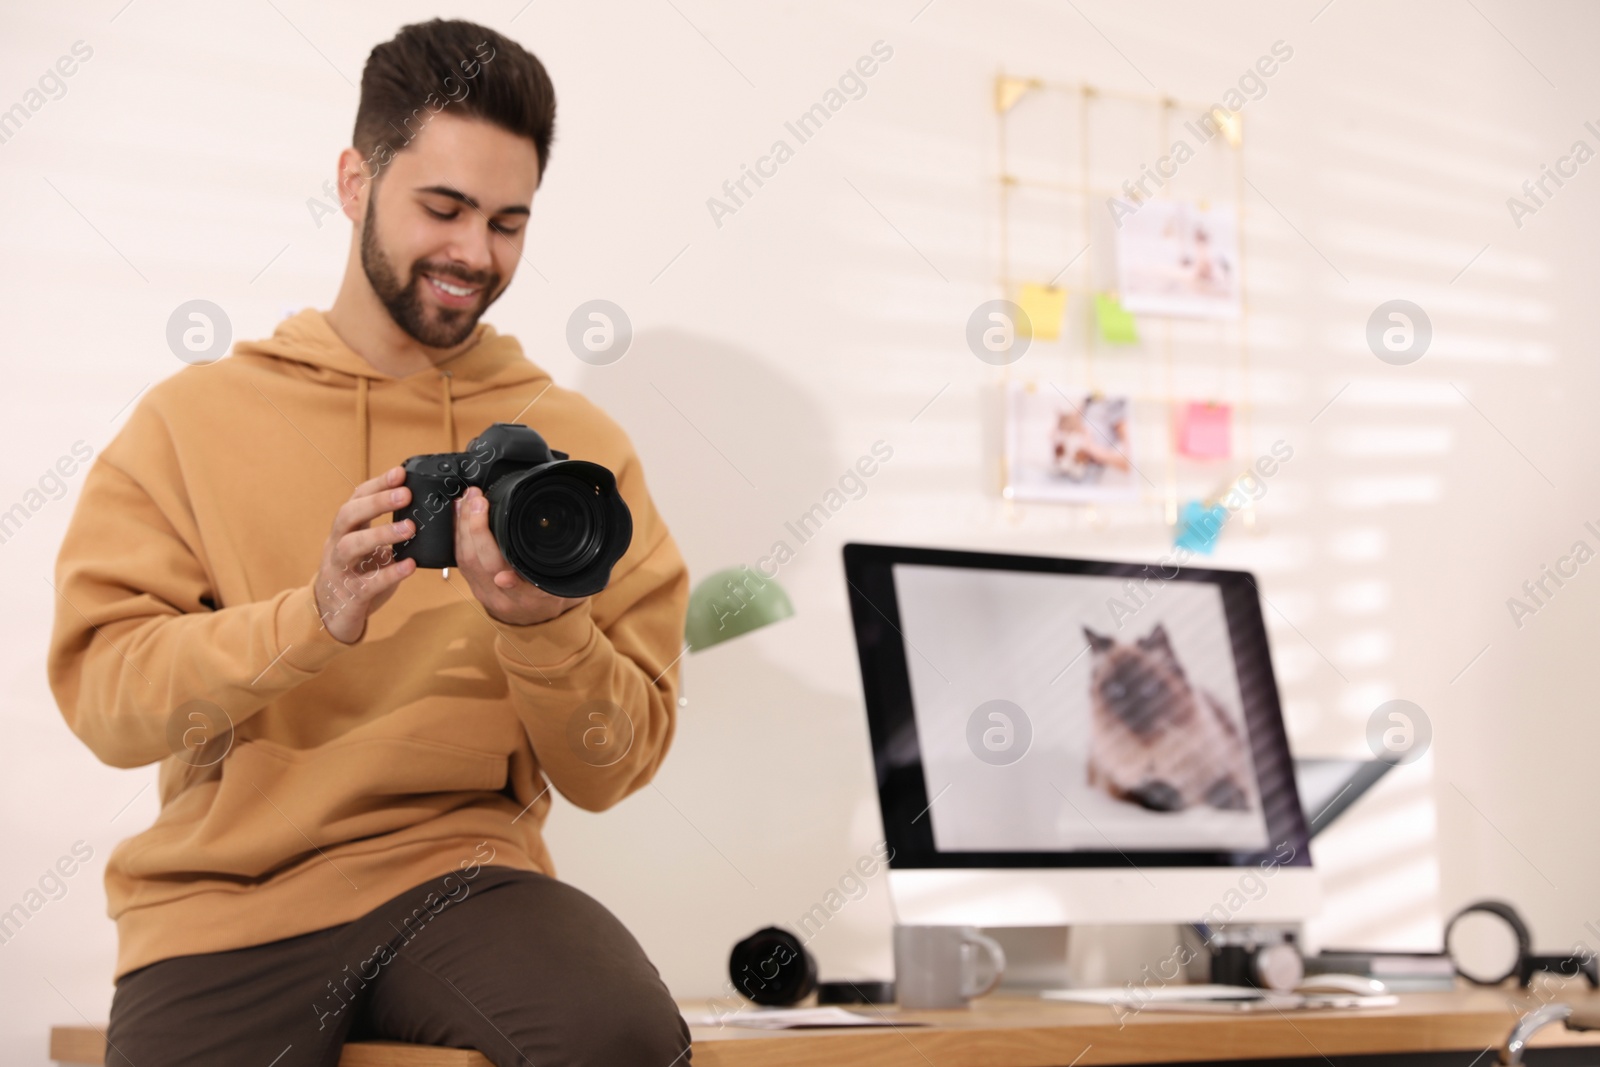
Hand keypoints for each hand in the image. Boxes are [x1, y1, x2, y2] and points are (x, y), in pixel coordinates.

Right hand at [313, 466, 417, 643]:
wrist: (331, 615)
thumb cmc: (357, 575)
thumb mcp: (369, 547)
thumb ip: (388, 530)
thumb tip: (423, 509)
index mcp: (346, 531)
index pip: (356, 499)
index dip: (376, 484)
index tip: (400, 472)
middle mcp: (338, 545)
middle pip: (348, 515)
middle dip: (376, 502)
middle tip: (405, 494)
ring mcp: (340, 569)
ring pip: (350, 547)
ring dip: (379, 534)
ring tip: (409, 528)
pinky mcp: (350, 595)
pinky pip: (367, 583)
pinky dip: (389, 574)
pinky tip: (409, 566)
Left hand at [453, 485, 585, 625]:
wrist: (534, 619)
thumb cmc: (552, 596)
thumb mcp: (570, 589)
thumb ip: (577, 578)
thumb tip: (603, 567)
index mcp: (531, 602)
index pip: (519, 594)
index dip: (511, 585)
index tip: (505, 577)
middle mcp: (504, 599)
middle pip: (483, 568)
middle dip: (477, 532)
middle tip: (479, 501)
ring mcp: (484, 591)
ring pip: (467, 561)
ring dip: (463, 526)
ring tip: (468, 499)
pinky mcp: (472, 582)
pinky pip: (460, 558)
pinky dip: (457, 532)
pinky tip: (459, 512)